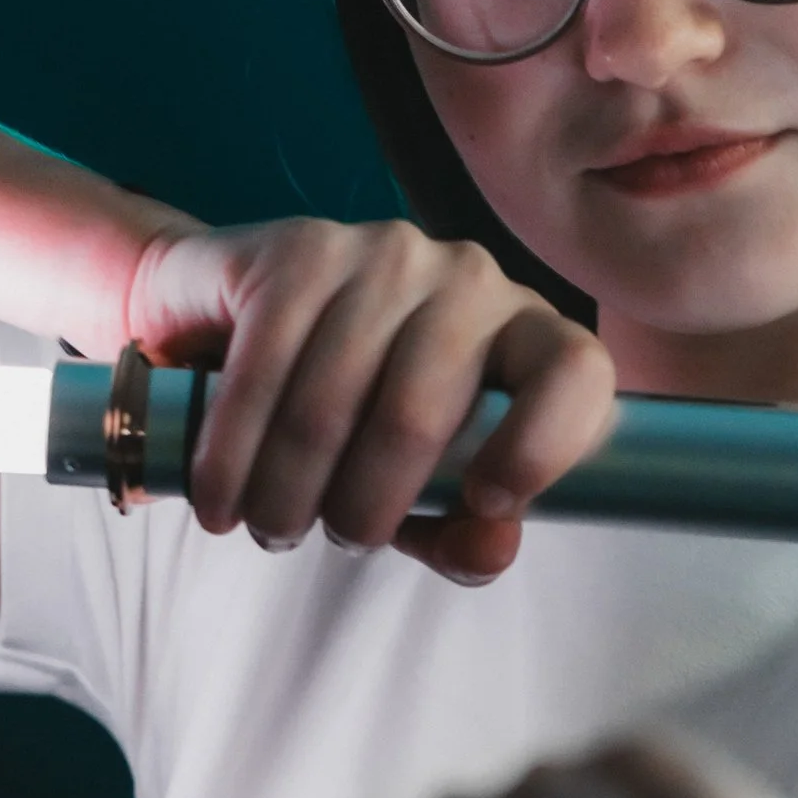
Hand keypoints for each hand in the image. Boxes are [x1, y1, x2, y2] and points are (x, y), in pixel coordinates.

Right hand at [123, 216, 613, 580]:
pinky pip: (264, 369)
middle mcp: (471, 280)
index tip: (486, 505)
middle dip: (358, 510)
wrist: (239, 324)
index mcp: (529, 336)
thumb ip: (466, 531)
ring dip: (285, 494)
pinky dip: (232, 455)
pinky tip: (219, 497)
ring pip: (330, 405)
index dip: (541, 446)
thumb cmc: (360, 421)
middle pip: (419, 417)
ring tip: (269, 526)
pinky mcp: (303, 250)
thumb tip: (489, 548)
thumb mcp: (424, 491)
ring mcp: (386, 255)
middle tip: (329, 540)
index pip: (578, 373)